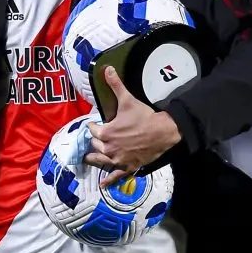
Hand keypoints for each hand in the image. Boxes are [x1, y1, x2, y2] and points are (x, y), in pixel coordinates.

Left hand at [84, 66, 181, 186]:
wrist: (162, 132)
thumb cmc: (144, 116)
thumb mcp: (127, 100)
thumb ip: (115, 85)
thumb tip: (107, 69)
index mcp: (106, 133)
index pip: (92, 130)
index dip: (93, 126)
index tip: (94, 124)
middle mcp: (109, 148)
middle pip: (95, 146)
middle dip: (95, 141)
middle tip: (96, 138)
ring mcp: (118, 160)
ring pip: (101, 161)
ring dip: (95, 159)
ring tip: (89, 158)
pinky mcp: (128, 167)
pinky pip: (116, 176)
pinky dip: (108, 181)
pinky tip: (103, 184)